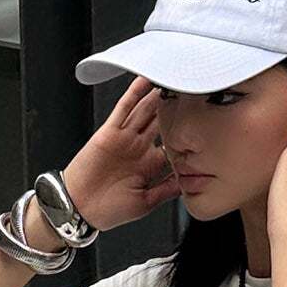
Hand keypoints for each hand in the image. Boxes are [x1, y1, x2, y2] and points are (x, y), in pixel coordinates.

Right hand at [60, 76, 177, 229]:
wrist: (80, 209)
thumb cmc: (110, 209)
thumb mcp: (146, 202)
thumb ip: (167, 190)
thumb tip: (189, 182)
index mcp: (150, 163)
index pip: (174, 143)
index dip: (189, 132)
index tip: (206, 120)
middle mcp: (139, 147)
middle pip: (161, 121)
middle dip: (176, 107)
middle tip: (192, 89)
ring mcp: (125, 138)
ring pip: (145, 110)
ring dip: (157, 94)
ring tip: (173, 77)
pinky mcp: (109, 132)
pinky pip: (124, 109)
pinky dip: (133, 94)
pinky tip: (144, 81)